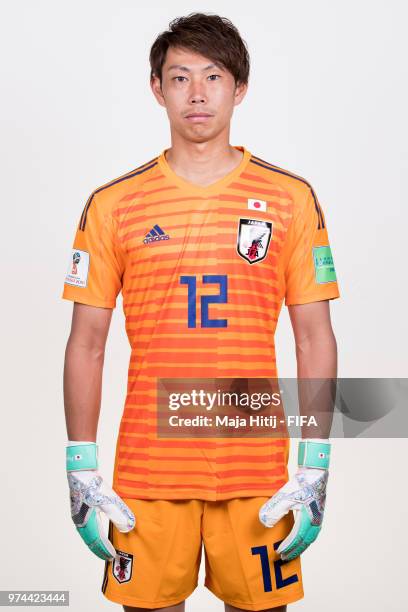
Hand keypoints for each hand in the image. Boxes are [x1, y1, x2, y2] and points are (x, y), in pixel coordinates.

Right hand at [66, 441, 134, 560]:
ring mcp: (78, 514)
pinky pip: (86, 525)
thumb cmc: (92, 484)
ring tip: (103, 547)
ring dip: (95, 541)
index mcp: (85, 521)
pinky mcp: (79, 508)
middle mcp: (80, 521)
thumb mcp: (108, 499)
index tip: (112, 556)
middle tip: (108, 557)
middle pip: (90, 540)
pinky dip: (92, 532)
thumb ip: (119, 514)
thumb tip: (130, 527)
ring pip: (87, 534)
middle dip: (99, 549)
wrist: (78, 470)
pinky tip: (98, 530)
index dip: (104, 549)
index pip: (96, 540)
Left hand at [259, 439, 329, 560]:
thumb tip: (265, 523)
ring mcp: (319, 518)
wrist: (316, 473)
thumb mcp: (285, 496)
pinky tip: (301, 538)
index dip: (288, 547)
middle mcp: (315, 522)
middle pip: (305, 542)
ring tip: (292, 551)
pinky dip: (306, 539)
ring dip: (301, 546)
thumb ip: (274, 510)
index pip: (297, 538)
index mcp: (308, 519)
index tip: (279, 553)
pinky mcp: (318, 513)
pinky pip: (313, 532)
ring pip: (310, 538)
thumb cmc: (301, 484)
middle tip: (284, 558)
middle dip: (294, 551)